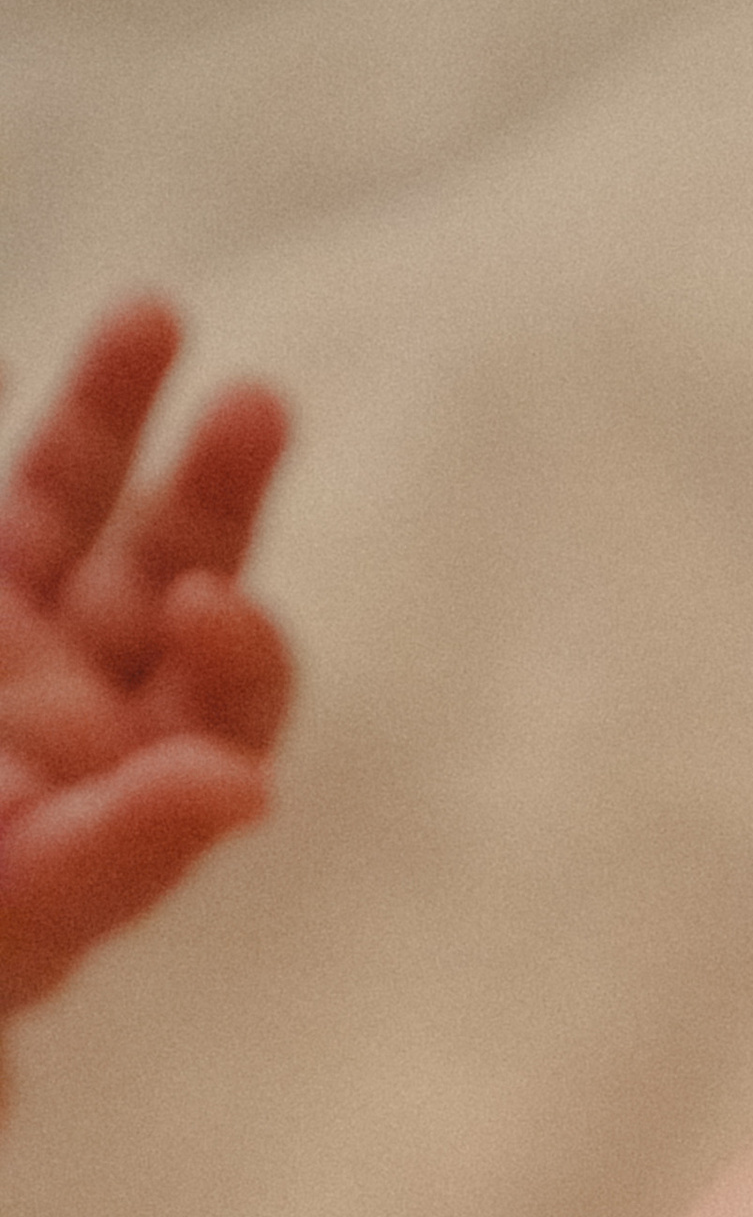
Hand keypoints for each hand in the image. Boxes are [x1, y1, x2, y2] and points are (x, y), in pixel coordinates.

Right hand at [0, 297, 291, 1013]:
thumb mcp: (38, 901)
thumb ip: (135, 842)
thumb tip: (250, 789)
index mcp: (145, 779)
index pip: (231, 698)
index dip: (241, 642)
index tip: (208, 600)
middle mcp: (92, 696)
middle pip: (176, 575)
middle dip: (217, 491)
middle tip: (262, 407)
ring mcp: (16, 635)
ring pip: (77, 507)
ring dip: (112, 414)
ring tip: (156, 315)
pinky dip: (11, 426)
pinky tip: (23, 353)